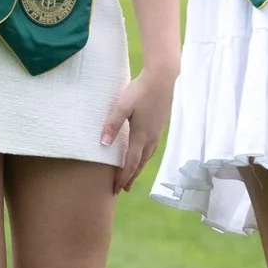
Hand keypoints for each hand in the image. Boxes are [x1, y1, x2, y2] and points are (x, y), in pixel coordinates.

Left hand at [98, 66, 173, 191]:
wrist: (163, 78)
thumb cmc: (141, 90)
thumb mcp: (122, 106)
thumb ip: (112, 124)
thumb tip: (104, 144)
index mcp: (141, 136)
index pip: (130, 163)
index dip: (122, 177)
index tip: (115, 189)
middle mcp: (150, 138)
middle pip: (139, 164)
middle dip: (130, 177)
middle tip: (121, 189)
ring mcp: (157, 133)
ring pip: (146, 157)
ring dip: (138, 168)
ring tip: (131, 176)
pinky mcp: (159, 126)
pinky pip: (151, 149)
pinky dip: (144, 158)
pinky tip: (142, 154)